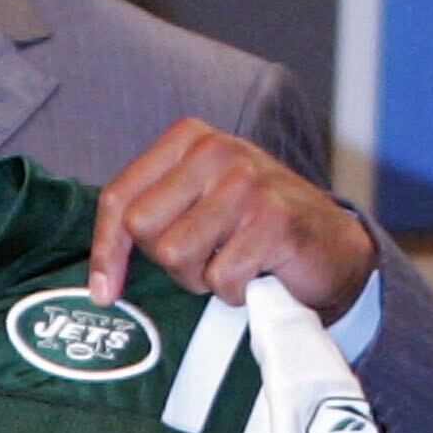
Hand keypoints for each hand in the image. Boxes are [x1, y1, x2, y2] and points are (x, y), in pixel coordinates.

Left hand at [88, 119, 375, 320]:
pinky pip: (221, 278)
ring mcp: (246, 182)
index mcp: (188, 140)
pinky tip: (257, 275)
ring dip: (202, 277)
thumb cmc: (255, 231)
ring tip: (232, 264)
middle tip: (205, 261)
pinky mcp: (272, 219)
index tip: (106, 291)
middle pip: (144, 229)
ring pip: (177, 255)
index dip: (106, 251)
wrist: (333, 249)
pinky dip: (235, 292)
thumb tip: (99, 280)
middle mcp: (215, 150)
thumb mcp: (198, 206)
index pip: (119, 198)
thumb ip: (154, 217)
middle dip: (168, 261)